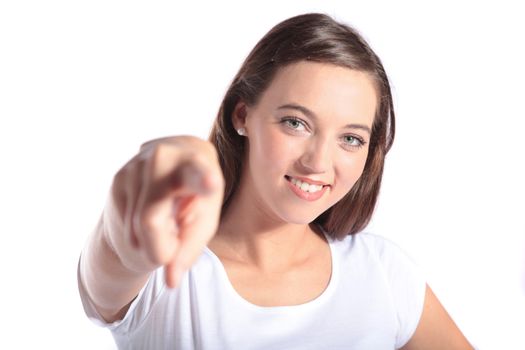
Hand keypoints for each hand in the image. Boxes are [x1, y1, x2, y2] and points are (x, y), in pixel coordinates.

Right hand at [107, 136, 223, 287]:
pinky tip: (145, 217)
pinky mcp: (119, 175)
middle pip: (150, 218)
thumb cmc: (193, 205)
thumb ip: (189, 250)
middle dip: (160, 246)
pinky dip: (137, 233)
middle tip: (170, 250)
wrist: (164, 178)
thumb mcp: (201, 225)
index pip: (196, 174)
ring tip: (163, 221)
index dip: (202, 179)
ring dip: (149, 239)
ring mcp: (137, 163)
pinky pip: (124, 222)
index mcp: (199, 161)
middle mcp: (166, 155)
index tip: (211, 183)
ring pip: (136, 226)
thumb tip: (170, 281)